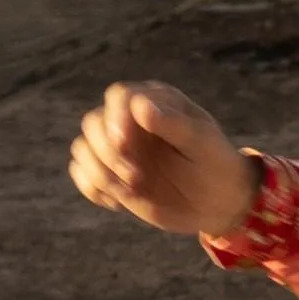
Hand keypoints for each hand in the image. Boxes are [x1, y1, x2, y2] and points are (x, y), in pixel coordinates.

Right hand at [68, 82, 257, 239]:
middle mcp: (130, 121)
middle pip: (93, 122)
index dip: (115, 118)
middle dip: (106, 151)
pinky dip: (93, 189)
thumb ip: (172, 123)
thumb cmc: (215, 165)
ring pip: (83, 149)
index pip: (118, 97)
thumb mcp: (201, 142)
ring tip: (130, 191)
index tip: (125, 145)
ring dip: (99, 173)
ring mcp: (118, 148)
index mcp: (154, 102)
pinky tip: (118, 203)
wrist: (217, 202)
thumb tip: (139, 106)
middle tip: (135, 177)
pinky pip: (82, 174)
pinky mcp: (110, 173)